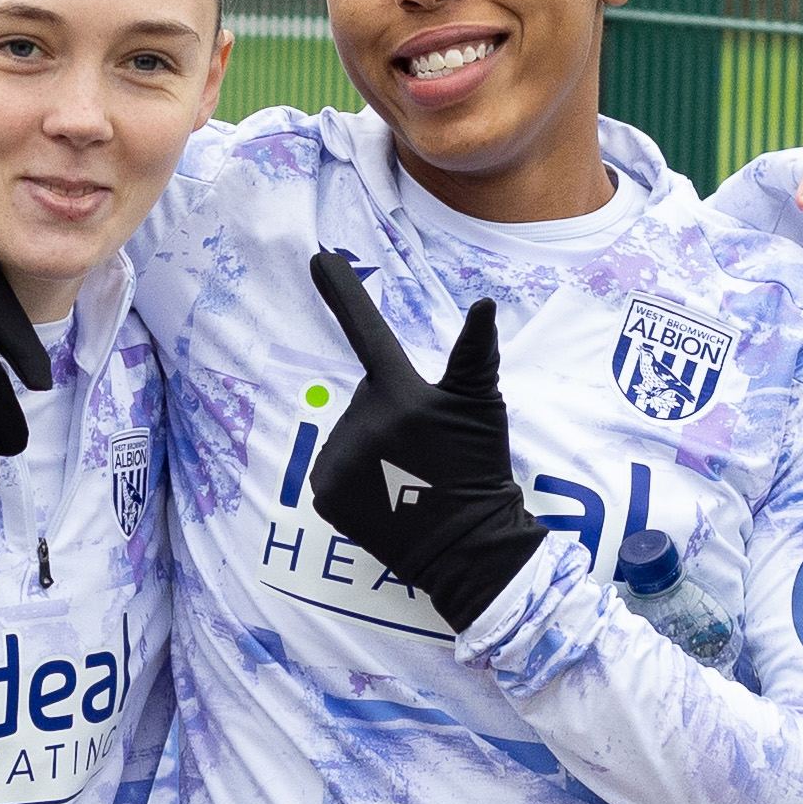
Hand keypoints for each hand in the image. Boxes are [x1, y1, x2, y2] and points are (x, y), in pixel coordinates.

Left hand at [306, 253, 548, 633]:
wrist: (465, 546)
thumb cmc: (479, 469)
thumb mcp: (484, 408)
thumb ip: (476, 355)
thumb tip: (484, 305)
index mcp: (402, 393)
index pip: (370, 332)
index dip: (344, 292)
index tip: (318, 257)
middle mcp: (362, 421)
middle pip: (367, 397)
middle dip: (390, 414)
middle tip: (426, 449)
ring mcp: (339, 459)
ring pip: (350, 433)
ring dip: (374, 448)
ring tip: (408, 476)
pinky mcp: (324, 494)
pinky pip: (335, 469)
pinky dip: (356, 479)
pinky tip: (387, 494)